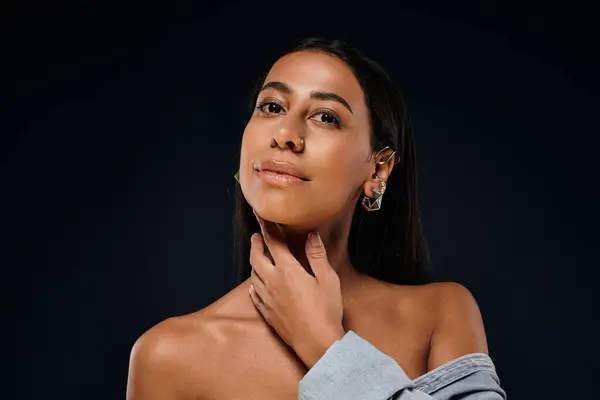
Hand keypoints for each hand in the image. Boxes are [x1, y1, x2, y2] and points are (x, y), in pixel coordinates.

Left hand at [248, 213, 345, 368]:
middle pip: (257, 258)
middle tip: (256, 235)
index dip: (266, 227)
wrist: (317, 343)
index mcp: (288, 271)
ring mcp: (267, 299)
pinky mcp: (267, 313)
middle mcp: (272, 282)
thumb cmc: (326, 311)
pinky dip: (253, 285)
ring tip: (257, 256)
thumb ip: (317, 256)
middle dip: (256, 244)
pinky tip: (254, 285)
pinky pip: (254, 295)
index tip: (261, 216)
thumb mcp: (328, 280)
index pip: (274, 242)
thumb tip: (311, 235)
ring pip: (253, 275)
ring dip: (254, 262)